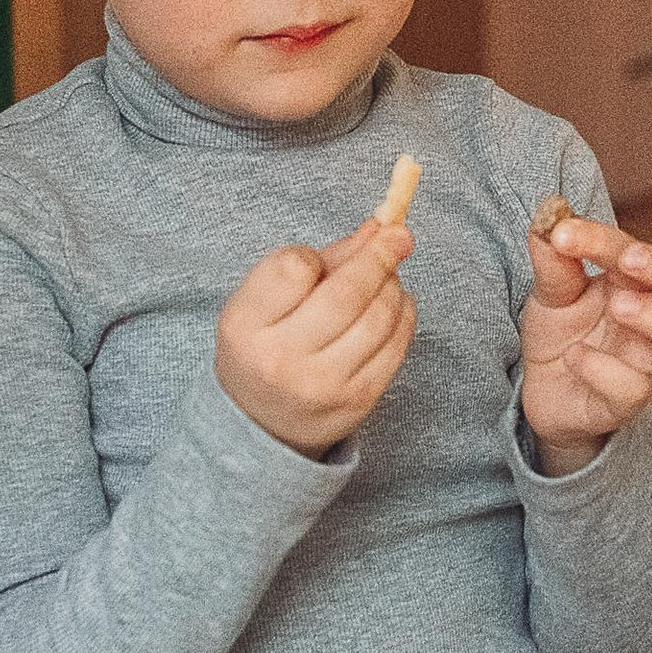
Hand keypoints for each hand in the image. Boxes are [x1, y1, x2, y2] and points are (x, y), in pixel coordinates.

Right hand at [216, 217, 415, 457]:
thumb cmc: (263, 347)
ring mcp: (323, 384)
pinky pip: (395, 347)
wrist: (260, 425)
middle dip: (380, 256)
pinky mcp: (357, 401)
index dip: (315, 255)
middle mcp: (281, 358)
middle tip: (397, 236)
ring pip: (378, 318)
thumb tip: (379, 227)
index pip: (293, 268)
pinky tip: (398, 304)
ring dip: (393, 286)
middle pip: (347, 292)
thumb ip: (318, 261)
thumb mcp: (264, 302)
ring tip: (389, 277)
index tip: (320, 259)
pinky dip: (404, 315)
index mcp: (246, 325)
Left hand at [520, 211, 651, 474]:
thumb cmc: (563, 333)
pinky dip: (603, 368)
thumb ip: (554, 257)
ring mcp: (647, 366)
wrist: (539, 391)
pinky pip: (634, 389)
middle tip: (629, 260)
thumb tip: (550, 210)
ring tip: (617, 308)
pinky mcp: (623, 405)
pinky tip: (574, 356)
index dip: (608, 239)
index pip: (646, 255)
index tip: (564, 232)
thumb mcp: (552, 289)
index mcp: (644, 287)